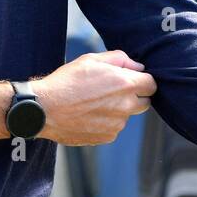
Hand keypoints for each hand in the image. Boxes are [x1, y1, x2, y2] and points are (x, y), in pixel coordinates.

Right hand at [31, 50, 155, 145]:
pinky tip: (87, 114)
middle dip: (134, 96)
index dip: (142, 81)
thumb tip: (137, 67)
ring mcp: (117, 124)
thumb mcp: (90, 60)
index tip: (131, 80)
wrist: (45, 109)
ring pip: (126, 115)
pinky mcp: (107, 136)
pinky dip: (106, 122)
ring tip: (92, 103)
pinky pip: (114, 127)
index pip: (152, 84)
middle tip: (112, 91)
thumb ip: (119, 59)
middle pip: (145, 102)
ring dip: (117, 109)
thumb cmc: (66, 81)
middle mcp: (126, 106)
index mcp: (125, 84)